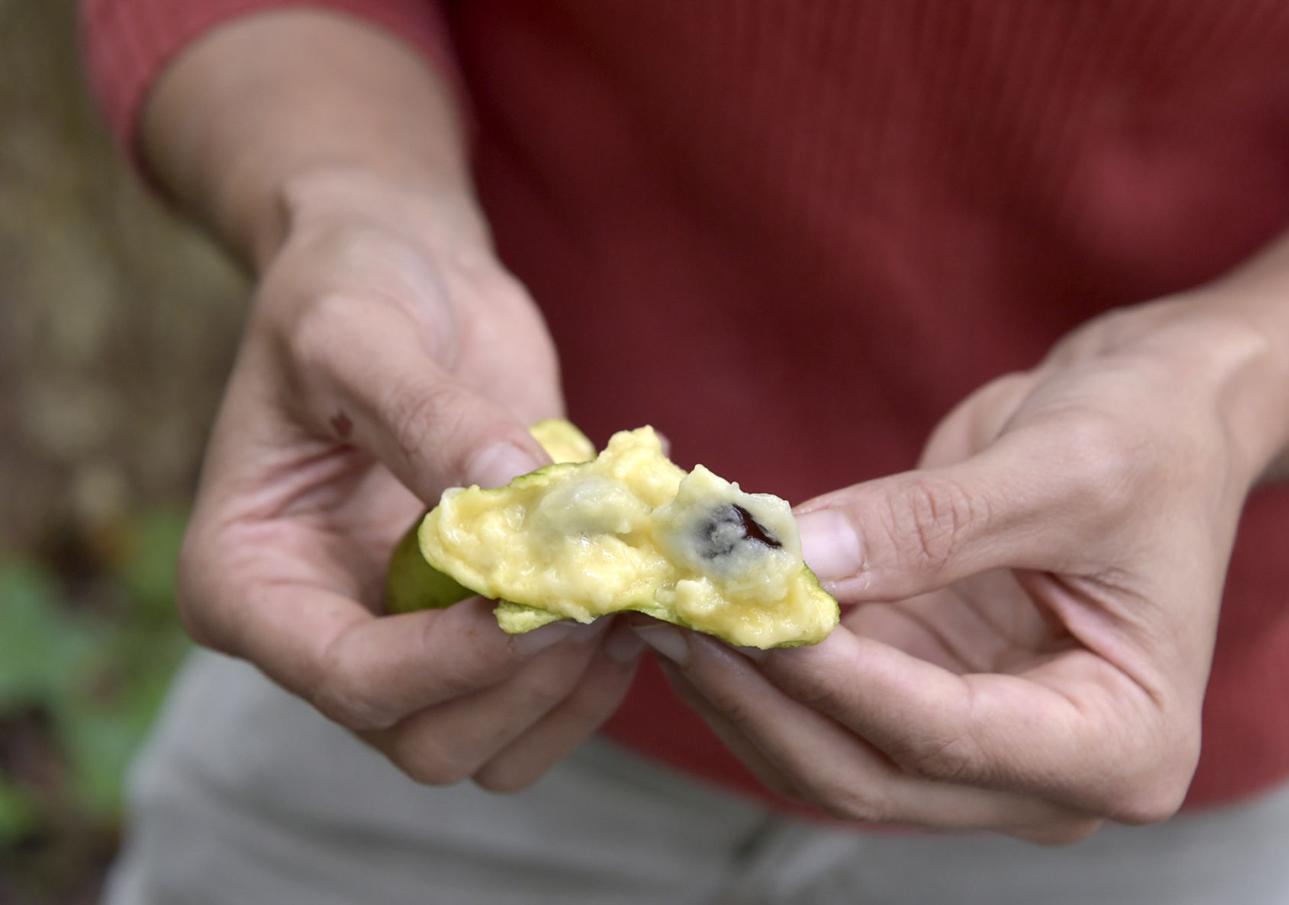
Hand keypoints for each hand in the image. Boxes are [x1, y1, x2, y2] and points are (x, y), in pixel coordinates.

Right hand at [178, 174, 642, 790]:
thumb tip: (520, 498)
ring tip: (625, 594)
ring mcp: (407, 639)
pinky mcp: (476, 624)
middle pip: (427, 740)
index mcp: (250, 583)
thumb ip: (428, 418)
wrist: (404, 273)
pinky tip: (633, 593)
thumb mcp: (357, 334)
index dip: (455, 661)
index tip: (549, 599)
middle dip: (522, 684)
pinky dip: (597, 672)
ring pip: (494, 743)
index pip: (349, 676)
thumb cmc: (347, 288)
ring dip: (572, 692)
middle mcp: (323, 633)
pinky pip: (542, 701)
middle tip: (598, 598)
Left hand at [636, 296, 1277, 841]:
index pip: (952, 739)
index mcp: (1122, 744)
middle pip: (872, 773)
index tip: (750, 611)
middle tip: (675, 616)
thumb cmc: (1152, 438)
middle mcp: (1045, 772)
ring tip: (662, 606)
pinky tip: (702, 602)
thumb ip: (928, 525)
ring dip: (741, 686)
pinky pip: (822, 702)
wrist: (1157, 412)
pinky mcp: (923, 693)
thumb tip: (792, 558)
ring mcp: (977, 743)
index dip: (841, 681)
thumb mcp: (1062, 470)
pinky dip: (758, 658)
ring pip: (828, 751)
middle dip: (766, 697)